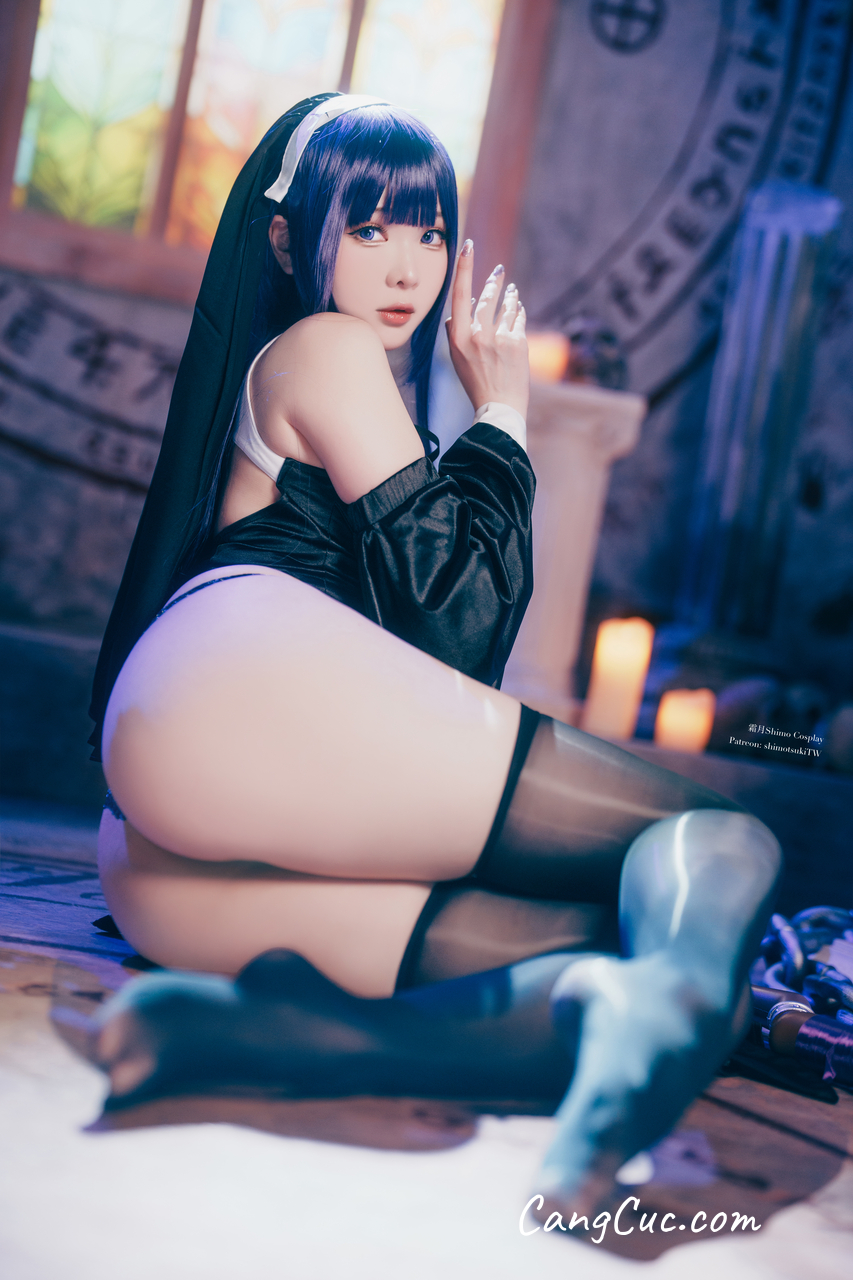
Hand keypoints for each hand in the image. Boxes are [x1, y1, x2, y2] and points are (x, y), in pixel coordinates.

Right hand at [446, 240, 528, 418]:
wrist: (499, 408)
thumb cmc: (476, 383)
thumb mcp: (457, 360)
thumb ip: (454, 334)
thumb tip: (456, 314)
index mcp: (459, 339)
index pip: (460, 295)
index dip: (464, 268)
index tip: (468, 246)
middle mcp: (478, 335)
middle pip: (487, 297)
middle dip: (495, 281)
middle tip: (499, 271)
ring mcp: (500, 339)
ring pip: (507, 307)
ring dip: (510, 297)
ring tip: (512, 291)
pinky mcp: (518, 343)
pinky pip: (518, 319)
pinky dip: (518, 312)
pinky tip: (518, 309)